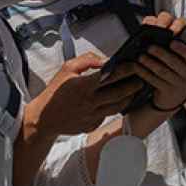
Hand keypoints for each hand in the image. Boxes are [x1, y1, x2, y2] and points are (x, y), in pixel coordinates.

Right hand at [27, 52, 142, 137]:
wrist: (44, 118)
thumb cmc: (55, 92)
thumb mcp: (67, 69)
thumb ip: (87, 60)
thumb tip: (105, 60)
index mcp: (83, 86)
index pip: (110, 76)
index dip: (125, 70)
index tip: (134, 65)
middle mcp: (89, 102)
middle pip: (119, 93)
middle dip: (133, 85)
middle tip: (141, 79)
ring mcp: (91, 116)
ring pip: (117, 107)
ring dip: (128, 98)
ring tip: (134, 90)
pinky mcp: (91, 125)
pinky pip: (107, 116)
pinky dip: (114, 108)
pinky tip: (119, 102)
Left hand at [131, 13, 185, 112]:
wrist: (177, 93)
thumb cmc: (178, 67)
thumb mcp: (184, 56)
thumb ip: (184, 39)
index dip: (182, 49)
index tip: (172, 42)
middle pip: (174, 63)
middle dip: (161, 54)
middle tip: (149, 47)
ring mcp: (179, 85)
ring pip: (163, 72)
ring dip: (150, 63)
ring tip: (140, 56)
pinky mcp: (168, 92)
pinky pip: (155, 81)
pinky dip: (145, 73)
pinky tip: (137, 67)